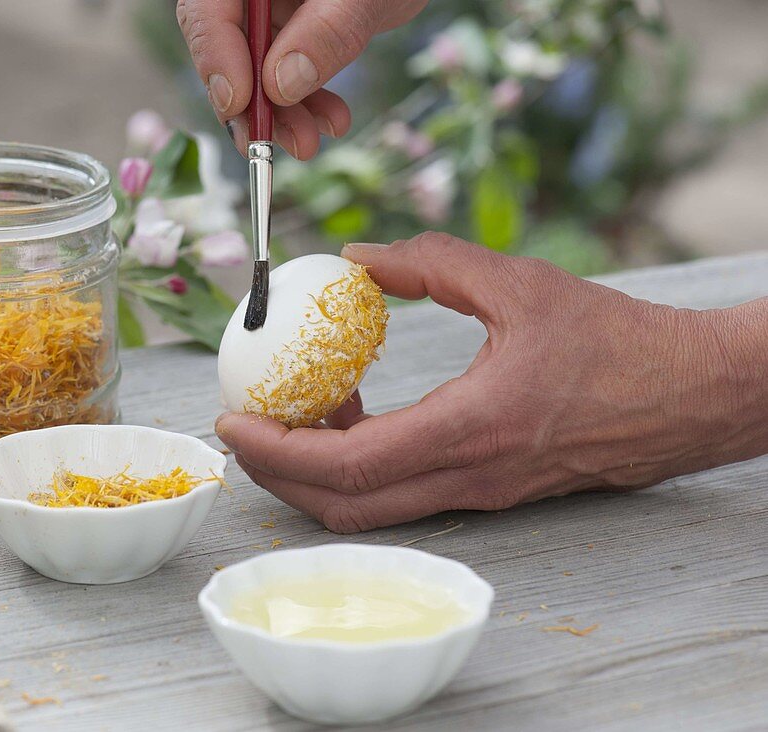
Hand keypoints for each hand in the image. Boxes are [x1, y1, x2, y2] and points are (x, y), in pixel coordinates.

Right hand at [176, 0, 428, 158]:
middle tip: (263, 144)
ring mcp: (268, 7)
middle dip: (247, 101)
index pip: (208, 9)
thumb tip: (281, 85)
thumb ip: (326, 31)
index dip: (215, 58)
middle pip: (224, 45)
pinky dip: (305, 102)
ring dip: (279, 113)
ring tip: (308, 143)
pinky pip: (284, 72)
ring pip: (252, 67)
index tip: (237, 104)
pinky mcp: (291, 27)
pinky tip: (331, 120)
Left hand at [216, 233, 767, 532]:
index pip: (347, 466)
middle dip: (279, 474)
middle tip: (245, 427)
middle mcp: (469, 478)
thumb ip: (432, 263)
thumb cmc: (615, 340)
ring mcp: (480, 495)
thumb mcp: (520, 283)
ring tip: (303, 406)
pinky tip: (358, 411)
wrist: (688, 396)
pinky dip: (360, 466)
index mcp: (471, 429)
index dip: (277, 452)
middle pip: (344, 505)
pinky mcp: (490, 493)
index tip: (233, 423)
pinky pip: (404, 494)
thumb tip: (357, 256)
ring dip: (317, 471)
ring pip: (371, 508)